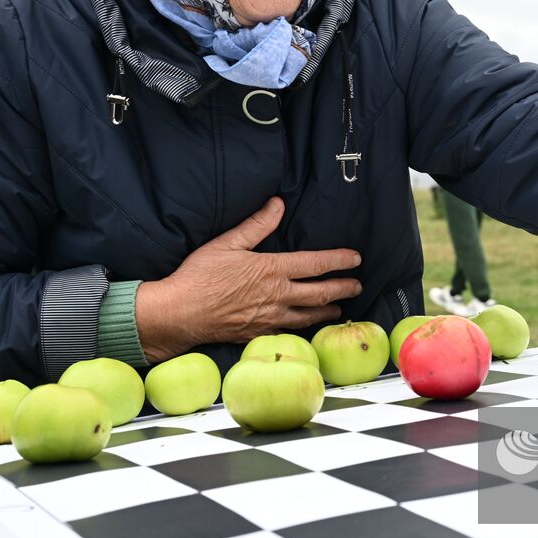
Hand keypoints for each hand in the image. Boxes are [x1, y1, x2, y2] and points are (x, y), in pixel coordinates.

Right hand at [135, 197, 362, 362]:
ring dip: (329, 310)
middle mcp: (277, 296)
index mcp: (272, 270)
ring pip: (310, 315)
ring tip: (341, 308)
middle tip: (358, 285)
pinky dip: (306, 328)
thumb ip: (256, 225)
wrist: (180, 314)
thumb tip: (277, 204)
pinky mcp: (260, 333)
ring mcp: (271, 318)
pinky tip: (310, 326)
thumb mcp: (227, 243)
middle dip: (344, 288)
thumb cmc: (199, 276)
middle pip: (322, 293)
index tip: (356, 258)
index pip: (316, 264)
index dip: (340, 260)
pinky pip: (291, 331)